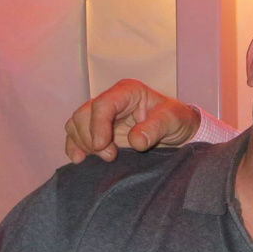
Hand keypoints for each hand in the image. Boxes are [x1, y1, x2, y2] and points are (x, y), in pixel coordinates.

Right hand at [64, 79, 200, 162]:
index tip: (102, 145)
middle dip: (90, 137)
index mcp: (128, 92)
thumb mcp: (172, 120)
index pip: (103, 104)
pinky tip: (80, 159)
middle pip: (84, 114)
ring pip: (77, 124)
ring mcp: (102, 115)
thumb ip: (155, 128)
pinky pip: (76, 134)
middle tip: (109, 156)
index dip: (98, 125)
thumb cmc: (176, 120)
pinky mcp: (97, 129)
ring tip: (103, 158)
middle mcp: (111, 100)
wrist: (177, 131)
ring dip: (82, 143)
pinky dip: (74, 146)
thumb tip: (135, 141)